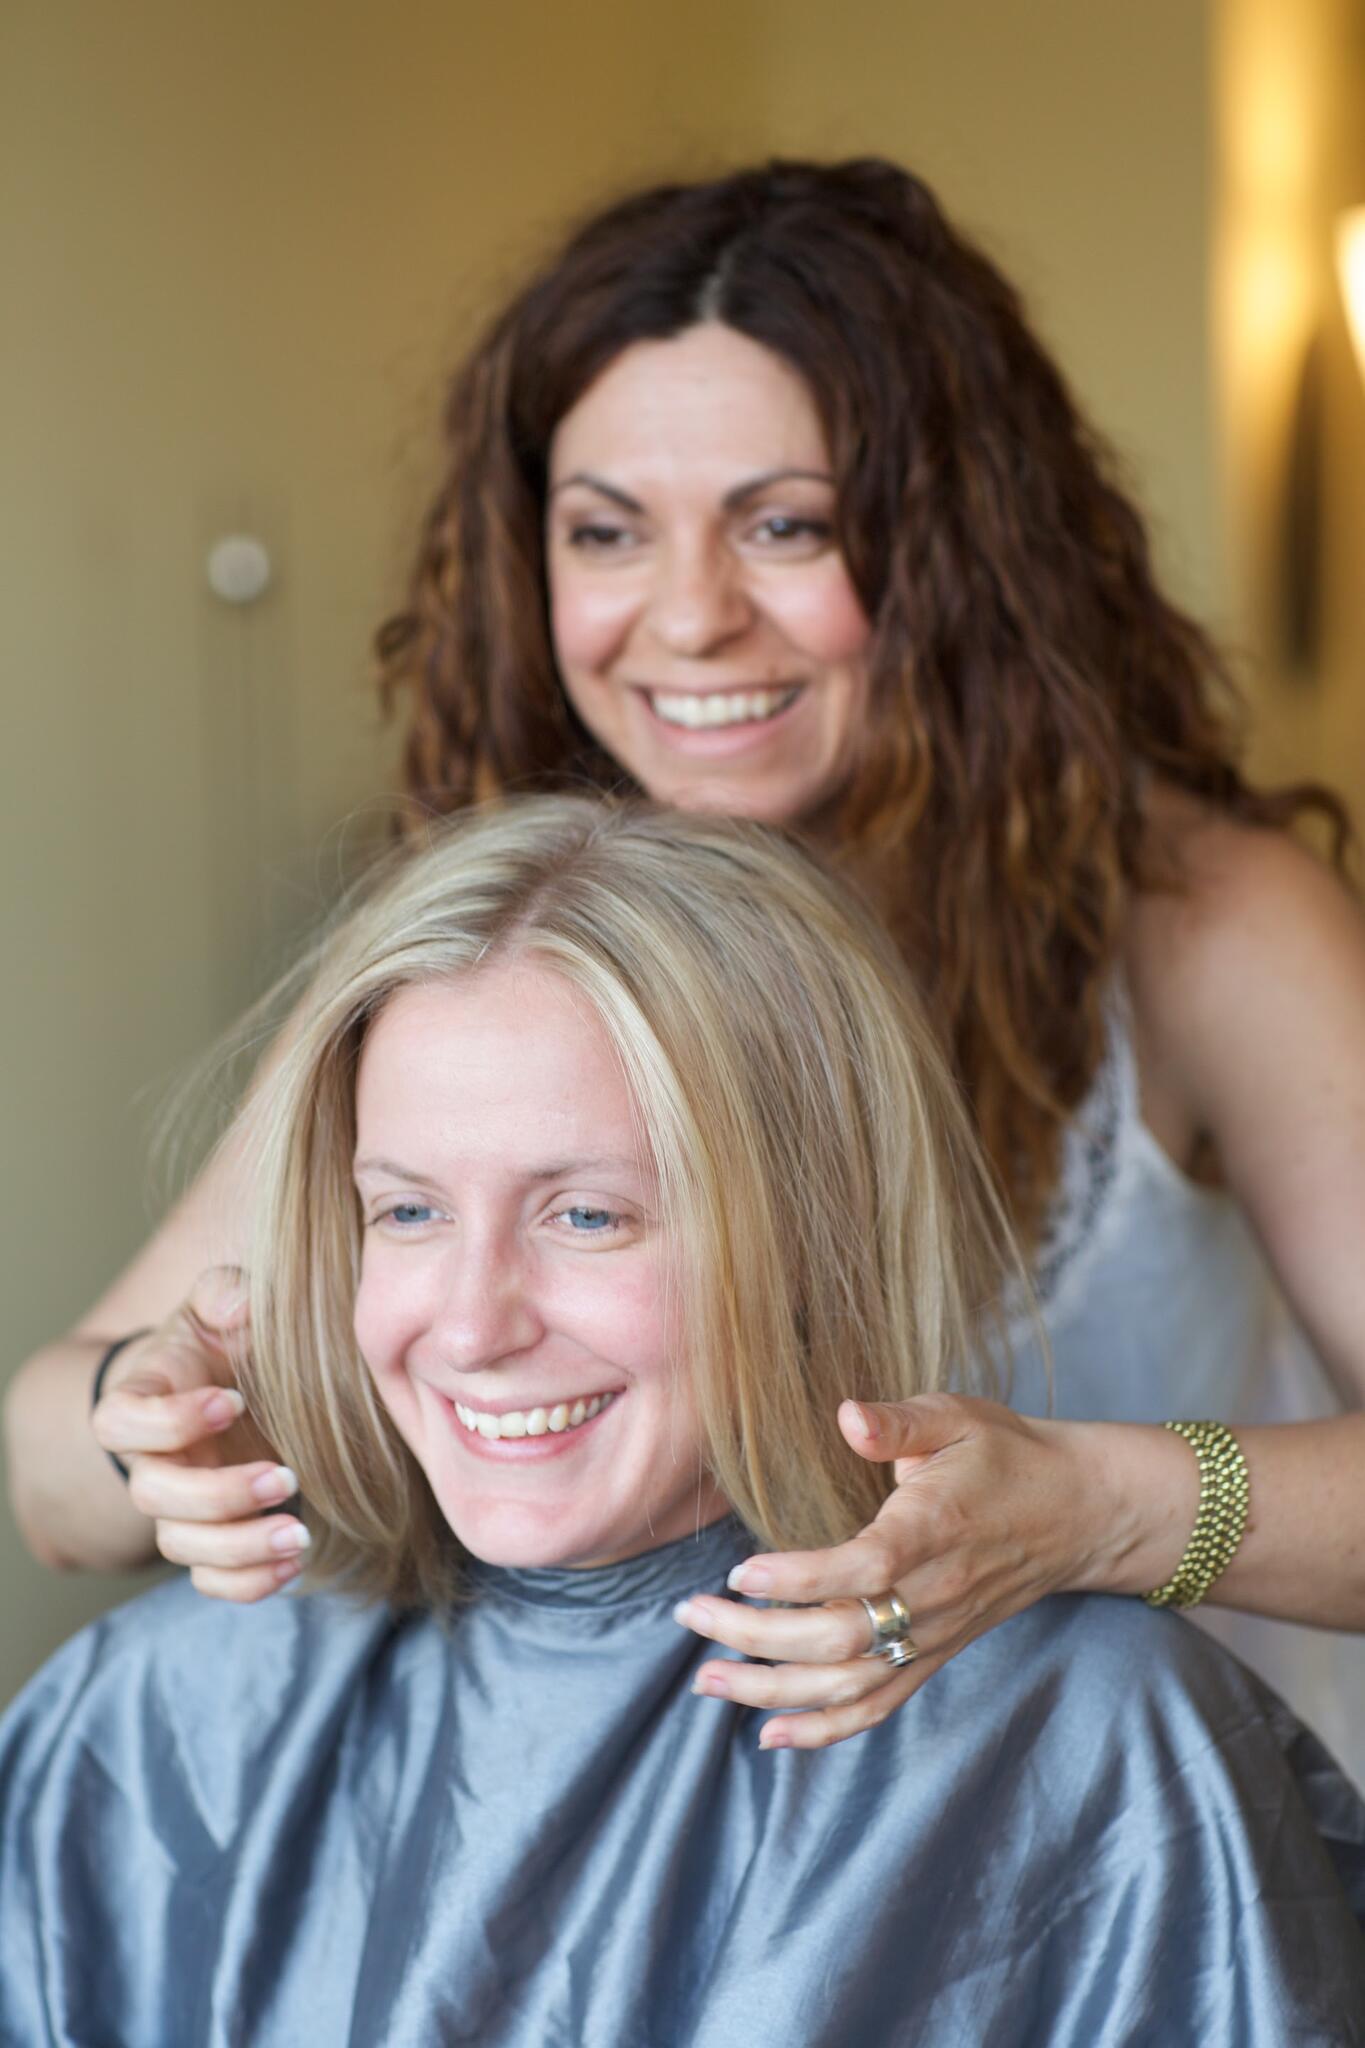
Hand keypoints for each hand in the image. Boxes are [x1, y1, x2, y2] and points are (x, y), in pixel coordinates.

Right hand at [90, 1267, 308, 1601]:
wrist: (232, 1385)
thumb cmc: (222, 1340)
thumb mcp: (221, 1304)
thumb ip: (226, 1293)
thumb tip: (242, 1307)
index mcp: (142, 1402)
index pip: (119, 1424)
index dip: (168, 1421)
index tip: (231, 1399)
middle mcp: (152, 1462)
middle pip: (153, 1497)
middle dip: (219, 1495)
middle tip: (286, 1475)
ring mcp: (179, 1507)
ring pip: (182, 1548)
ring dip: (241, 1549)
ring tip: (300, 1534)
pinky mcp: (213, 1538)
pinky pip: (211, 1582)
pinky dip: (248, 1584)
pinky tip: (294, 1563)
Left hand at [676, 1393, 1100, 1750]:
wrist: (1075, 1512)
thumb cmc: (1004, 1455)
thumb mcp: (956, 1415)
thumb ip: (898, 1421)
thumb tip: (848, 1415)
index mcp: (934, 1530)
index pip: (865, 1569)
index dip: (801, 1578)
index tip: (739, 1572)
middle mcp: (934, 1596)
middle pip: (841, 1637)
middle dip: (757, 1635)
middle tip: (689, 1614)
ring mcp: (934, 1636)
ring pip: (849, 1685)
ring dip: (773, 1691)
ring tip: (705, 1680)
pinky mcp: (934, 1657)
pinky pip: (877, 1707)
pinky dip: (824, 1730)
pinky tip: (768, 1733)